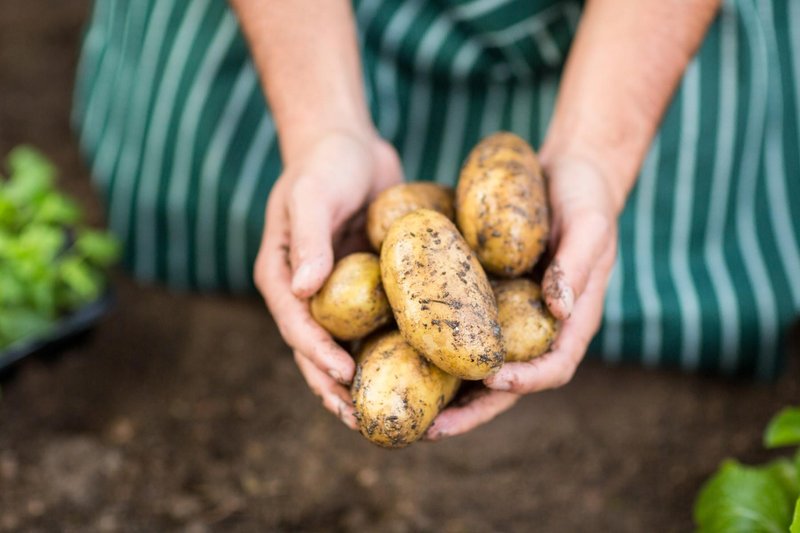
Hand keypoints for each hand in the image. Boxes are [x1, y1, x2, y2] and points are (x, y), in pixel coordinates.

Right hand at [254, 130, 402, 427]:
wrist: (348, 144)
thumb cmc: (324, 165)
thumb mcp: (312, 195)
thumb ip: (307, 239)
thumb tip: (304, 289)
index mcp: (282, 277)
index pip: (297, 326)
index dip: (317, 356)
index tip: (345, 378)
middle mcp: (307, 293)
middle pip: (317, 351)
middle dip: (336, 388)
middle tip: (364, 421)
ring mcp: (337, 293)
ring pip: (346, 347)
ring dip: (363, 380)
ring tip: (387, 413)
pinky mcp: (365, 286)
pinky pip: (375, 324)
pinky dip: (388, 349)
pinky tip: (415, 371)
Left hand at [427, 155, 618, 439]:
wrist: (567, 175)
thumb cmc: (586, 199)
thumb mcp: (590, 226)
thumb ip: (578, 265)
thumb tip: (559, 309)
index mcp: (571, 322)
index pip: (552, 369)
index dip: (524, 383)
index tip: (492, 383)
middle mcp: (537, 328)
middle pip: (507, 384)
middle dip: (472, 410)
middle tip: (431, 429)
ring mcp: (510, 316)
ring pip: (478, 366)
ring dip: (446, 391)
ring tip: (404, 406)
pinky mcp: (486, 299)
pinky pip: (460, 330)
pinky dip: (435, 347)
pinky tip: (397, 350)